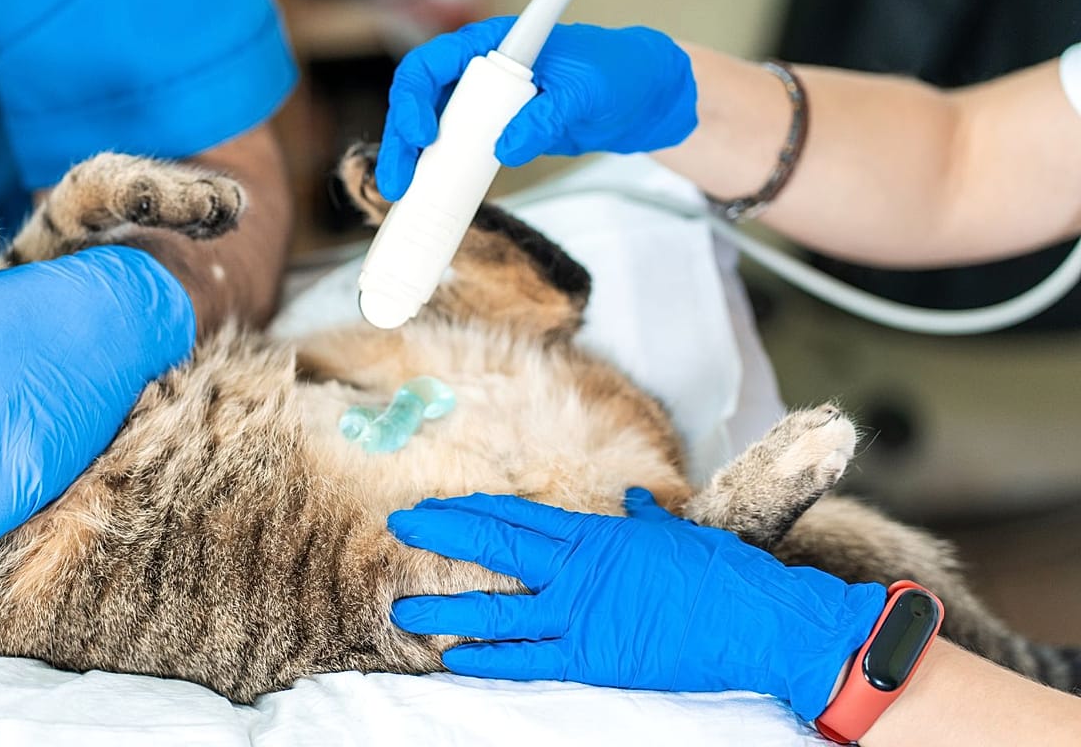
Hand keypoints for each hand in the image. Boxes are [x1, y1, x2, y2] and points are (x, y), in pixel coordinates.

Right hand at [377, 17, 698, 198]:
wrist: (644, 99)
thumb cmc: (621, 75)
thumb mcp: (587, 93)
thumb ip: (547, 117)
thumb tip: (505, 149)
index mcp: (494, 45)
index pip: (433, 63)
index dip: (417, 98)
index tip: (425, 136)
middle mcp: (479, 72)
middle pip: (419, 102)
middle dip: (403, 142)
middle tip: (400, 182)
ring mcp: (483, 103)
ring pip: (432, 130)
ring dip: (413, 162)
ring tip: (405, 197)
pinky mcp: (494, 133)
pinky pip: (456, 152)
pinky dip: (441, 174)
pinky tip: (432, 199)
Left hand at [388, 489, 885, 719]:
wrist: (760, 620)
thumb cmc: (723, 574)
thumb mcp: (679, 534)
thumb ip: (646, 519)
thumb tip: (634, 500)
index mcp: (596, 534)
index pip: (515, 515)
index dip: (468, 509)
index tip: (432, 505)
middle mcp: (579, 568)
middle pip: (495, 543)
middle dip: (442, 533)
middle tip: (399, 525)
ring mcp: (582, 614)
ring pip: (499, 608)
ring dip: (448, 608)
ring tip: (404, 610)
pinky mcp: (594, 657)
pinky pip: (530, 659)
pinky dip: (490, 660)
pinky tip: (455, 660)